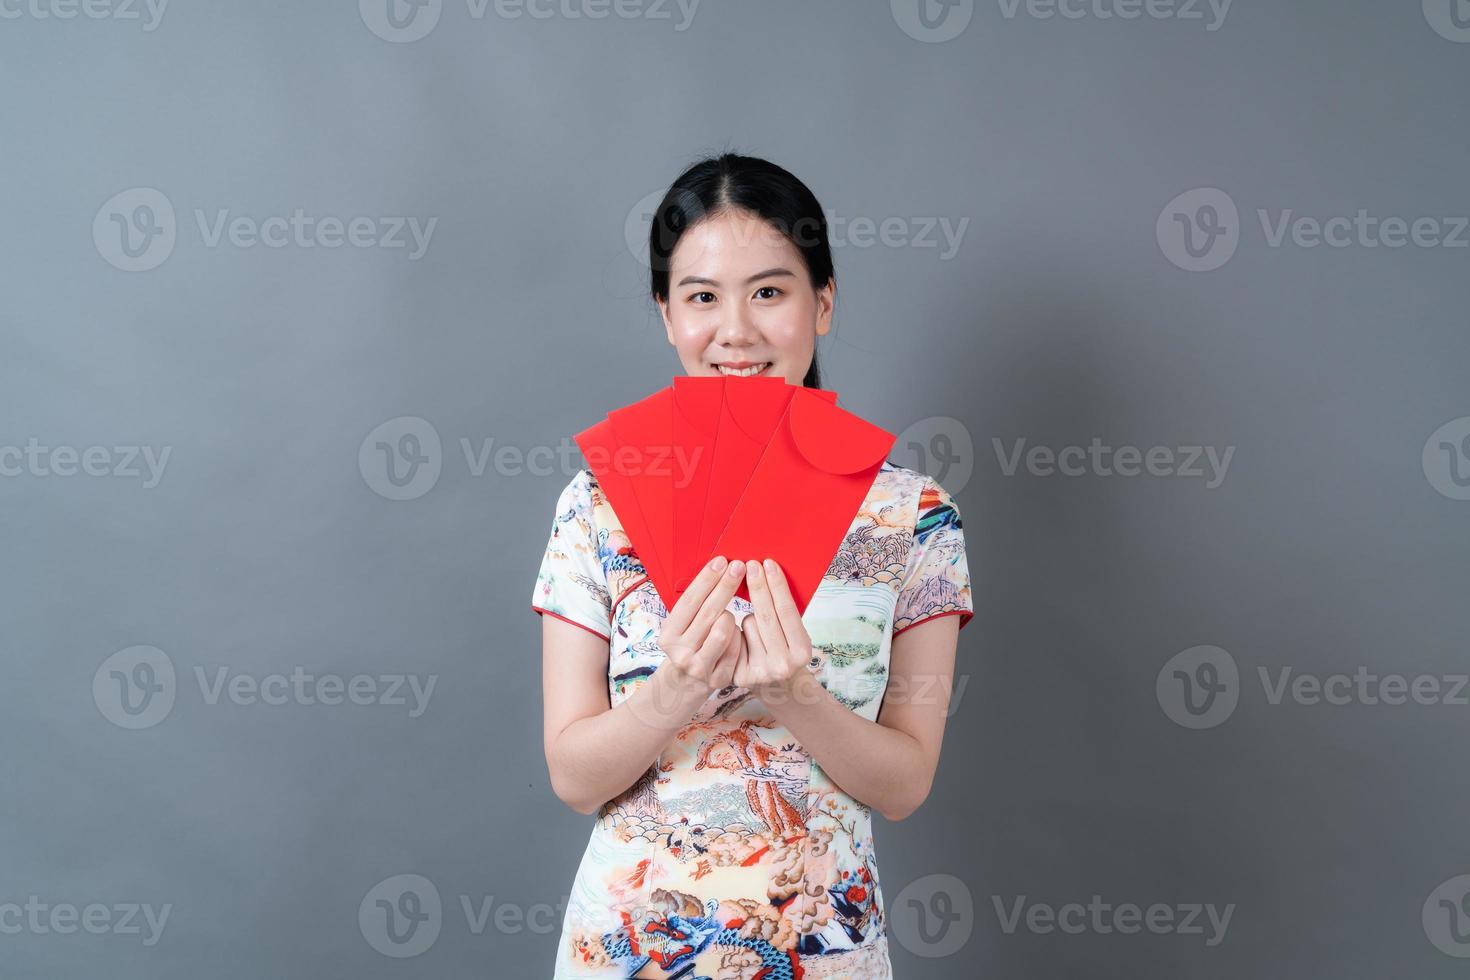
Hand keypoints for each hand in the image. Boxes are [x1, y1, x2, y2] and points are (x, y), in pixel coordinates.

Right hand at [657, 556, 746, 697]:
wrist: (684, 686)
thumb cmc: (688, 645)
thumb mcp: (680, 627)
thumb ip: (693, 606)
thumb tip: (717, 568)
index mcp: (668, 635)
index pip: (689, 601)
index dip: (706, 579)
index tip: (722, 561)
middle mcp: (681, 652)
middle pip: (709, 612)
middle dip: (726, 586)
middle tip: (739, 566)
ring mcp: (700, 667)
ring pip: (724, 630)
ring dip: (730, 616)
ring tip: (728, 615)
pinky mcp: (720, 679)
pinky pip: (737, 647)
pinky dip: (739, 636)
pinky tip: (736, 634)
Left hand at [732, 558, 814, 698]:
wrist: (779, 689)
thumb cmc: (786, 651)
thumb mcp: (796, 637)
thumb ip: (786, 614)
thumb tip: (770, 573)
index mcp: (802, 652)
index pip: (787, 611)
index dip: (777, 586)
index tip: (768, 563)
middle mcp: (783, 664)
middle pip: (765, 616)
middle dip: (758, 586)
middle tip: (751, 563)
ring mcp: (760, 672)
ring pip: (748, 624)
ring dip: (750, 617)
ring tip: (759, 630)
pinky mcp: (740, 675)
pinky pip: (734, 636)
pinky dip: (738, 632)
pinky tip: (745, 641)